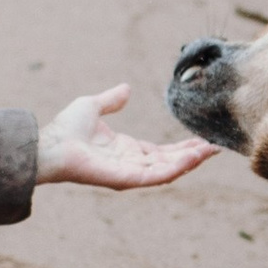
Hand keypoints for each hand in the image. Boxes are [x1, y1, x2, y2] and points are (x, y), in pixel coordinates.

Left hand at [37, 83, 211, 191]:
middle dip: (194, 155)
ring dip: (191, 161)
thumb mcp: (93, 106)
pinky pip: (157, 175)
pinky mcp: (126, 178)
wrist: (51, 143)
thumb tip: (126, 88)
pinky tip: (193, 157)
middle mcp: (132, 163)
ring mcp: (130, 173)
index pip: (162, 151)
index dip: (183, 146)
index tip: (203, 139)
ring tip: (212, 150)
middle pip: (170, 162)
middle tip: (216, 146)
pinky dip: (177, 167)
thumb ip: (112, 100)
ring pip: (168, 170)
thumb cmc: (67, 128)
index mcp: (127, 150)